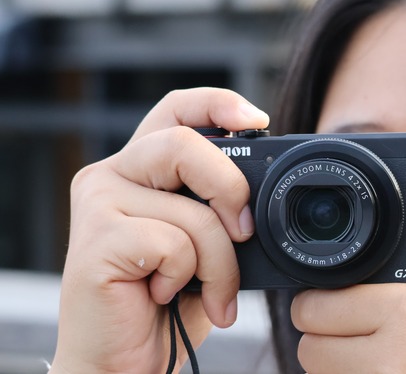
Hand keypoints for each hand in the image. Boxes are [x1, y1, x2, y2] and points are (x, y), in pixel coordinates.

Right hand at [51, 88, 268, 372]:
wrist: (124, 360)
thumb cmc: (170, 300)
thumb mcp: (208, 242)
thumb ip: (221, 207)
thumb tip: (264, 190)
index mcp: (142, 167)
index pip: (176, 109)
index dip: (217, 103)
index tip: (258, 121)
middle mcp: (113, 174)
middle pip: (184, 144)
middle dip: (231, 189)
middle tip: (245, 232)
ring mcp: (98, 204)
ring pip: (191, 209)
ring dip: (220, 261)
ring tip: (212, 291)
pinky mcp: (94, 241)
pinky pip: (173, 246)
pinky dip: (188, 278)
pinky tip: (164, 294)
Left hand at [291, 152, 405, 372]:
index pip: (317, 305)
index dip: (327, 298)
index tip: (351, 297)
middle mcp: (390, 359)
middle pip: (310, 344)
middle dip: (330, 331)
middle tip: (368, 325)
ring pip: (320, 373)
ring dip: (339, 360)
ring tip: (382, 349)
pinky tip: (389, 370)